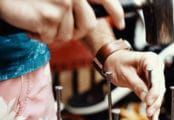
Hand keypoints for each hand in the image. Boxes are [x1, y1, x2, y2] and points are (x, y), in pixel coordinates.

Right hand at [0, 0, 123, 42]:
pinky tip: (30, 21)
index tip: (120, 23)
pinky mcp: (48, 17)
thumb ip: (76, 2)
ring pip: (67, 34)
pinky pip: (50, 38)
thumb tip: (87, 17)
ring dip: (52, 32)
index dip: (116, 12)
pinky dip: (38, 34)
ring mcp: (62, 4)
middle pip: (87, 25)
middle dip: (75, 31)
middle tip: (58, 24)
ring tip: (38, 17)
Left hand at [104, 50, 165, 119]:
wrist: (114, 61)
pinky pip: (154, 94)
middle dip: (155, 101)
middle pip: (160, 86)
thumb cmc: (118, 63)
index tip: (149, 102)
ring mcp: (156, 74)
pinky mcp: (153, 82)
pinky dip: (153, 105)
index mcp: (150, 59)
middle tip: (149, 113)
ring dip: (155, 105)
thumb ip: (137, 86)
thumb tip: (146, 98)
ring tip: (152, 117)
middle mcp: (156, 66)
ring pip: (159, 92)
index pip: (156, 78)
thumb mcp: (126, 75)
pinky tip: (153, 115)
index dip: (154, 92)